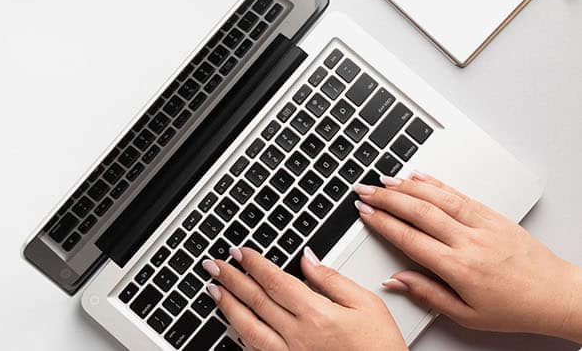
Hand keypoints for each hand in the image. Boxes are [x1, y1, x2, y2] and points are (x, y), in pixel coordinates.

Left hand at [204, 247, 405, 350]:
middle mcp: (298, 336)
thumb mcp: (368, 305)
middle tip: (213, 264)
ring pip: (248, 327)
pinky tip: (233, 323)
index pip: (275, 282)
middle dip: (231, 279)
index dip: (254, 264)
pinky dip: (241, 334)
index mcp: (317, 315)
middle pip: (256, 301)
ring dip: (228, 306)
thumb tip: (307, 259)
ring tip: (214, 289)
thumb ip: (333, 280)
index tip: (239, 252)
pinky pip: (256, 350)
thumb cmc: (380, 349)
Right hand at [355, 171, 581, 341]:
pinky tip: (421, 178)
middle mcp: (470, 242)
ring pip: (438, 199)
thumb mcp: (466, 315)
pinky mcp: (495, 216)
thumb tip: (396, 280)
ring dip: (408, 187)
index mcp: (458, 268)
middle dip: (386, 199)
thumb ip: (427, 294)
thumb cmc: (515, 308)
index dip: (382, 223)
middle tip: (364, 191)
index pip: (409, 238)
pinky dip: (438, 184)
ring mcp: (484, 225)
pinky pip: (461, 195)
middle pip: (419, 212)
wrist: (557, 295)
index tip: (365, 213)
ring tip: (385, 181)